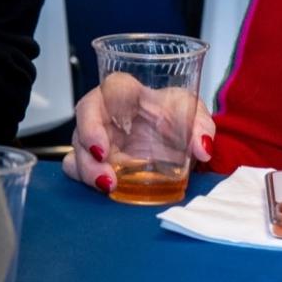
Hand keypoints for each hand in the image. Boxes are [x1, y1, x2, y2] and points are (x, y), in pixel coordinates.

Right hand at [61, 72, 216, 193]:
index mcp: (125, 92)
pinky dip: (87, 179)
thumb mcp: (193, 112)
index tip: (102, 147)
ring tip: (110, 188)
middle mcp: (105, 113)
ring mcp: (98, 137)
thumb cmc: (175, 112)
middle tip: (107, 178)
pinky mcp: (98, 159)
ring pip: (78, 151)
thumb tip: (202, 147)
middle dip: (88, 155)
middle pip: (82, 127)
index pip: (102, 93)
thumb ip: (201, 126)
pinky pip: (80, 167)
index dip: (93, 120)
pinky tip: (107, 189)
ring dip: (87, 171)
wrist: (178, 135)